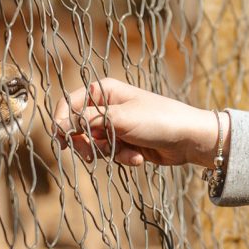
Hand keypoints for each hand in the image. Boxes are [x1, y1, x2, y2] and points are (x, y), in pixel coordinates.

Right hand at [52, 77, 221, 167]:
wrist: (189, 139)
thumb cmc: (158, 120)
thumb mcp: (120, 119)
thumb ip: (88, 121)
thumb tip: (60, 125)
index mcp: (103, 91)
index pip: (68, 103)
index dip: (61, 122)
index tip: (61, 140)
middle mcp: (105, 106)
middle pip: (76, 127)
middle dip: (86, 144)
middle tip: (91, 156)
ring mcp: (114, 124)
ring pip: (92, 144)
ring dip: (109, 153)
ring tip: (129, 153)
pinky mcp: (122, 141)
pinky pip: (109, 153)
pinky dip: (122, 158)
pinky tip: (138, 157)